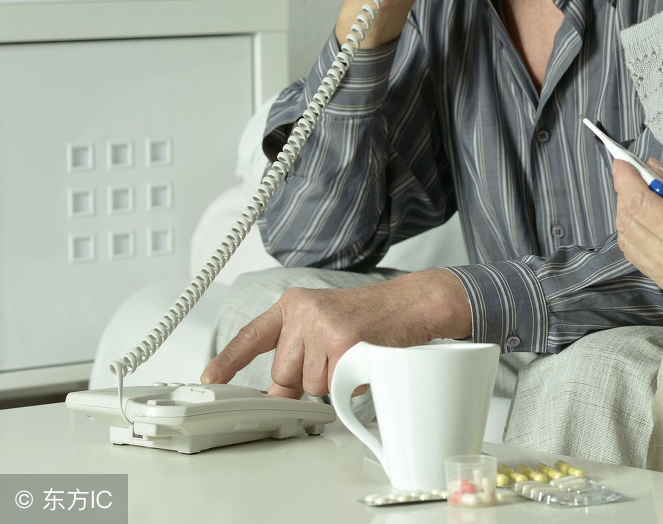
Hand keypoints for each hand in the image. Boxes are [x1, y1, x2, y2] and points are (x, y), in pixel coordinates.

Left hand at [200, 268, 470, 397]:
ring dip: (333, 382)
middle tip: (338, 358)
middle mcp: (303, 311)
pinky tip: (364, 361)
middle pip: (284, 375)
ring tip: (355, 356)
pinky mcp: (343, 342)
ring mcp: (322, 325)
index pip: (252, 336)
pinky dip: (350, 383)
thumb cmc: (376, 316)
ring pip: (310, 385)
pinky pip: (334, 386)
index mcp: (295, 304)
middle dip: (310, 379)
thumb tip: (280, 396)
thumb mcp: (328, 325)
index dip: (228, 361)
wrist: (415, 303)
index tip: (210, 379)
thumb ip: (300, 354)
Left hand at [613, 159, 662, 319]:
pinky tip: (646, 221)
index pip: (637, 201)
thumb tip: (653, 169)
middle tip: (634, 176)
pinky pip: (635, 255)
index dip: (625, 178)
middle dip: (624, 193)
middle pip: (626, 219)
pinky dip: (632, 234)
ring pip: (625, 239)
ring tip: (642, 197)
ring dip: (626, 214)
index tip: (622, 163)